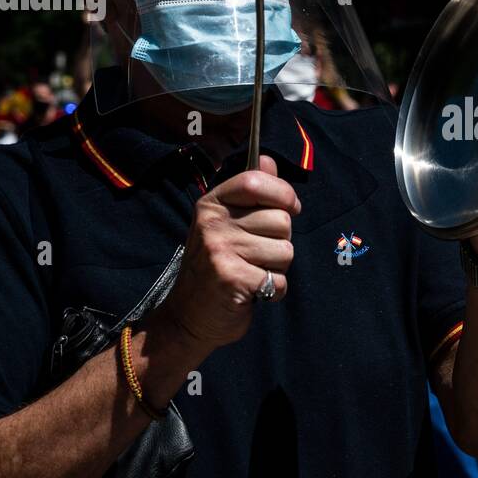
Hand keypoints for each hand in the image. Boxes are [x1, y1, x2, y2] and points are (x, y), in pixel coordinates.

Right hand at [152, 154, 299, 348]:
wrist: (187, 317)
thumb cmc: (215, 265)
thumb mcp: (225, 223)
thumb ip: (249, 191)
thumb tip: (267, 160)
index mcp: (212, 204)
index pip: (256, 181)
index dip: (283, 193)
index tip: (291, 207)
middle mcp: (212, 223)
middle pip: (281, 220)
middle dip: (280, 240)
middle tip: (256, 254)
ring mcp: (220, 250)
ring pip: (285, 251)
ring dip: (276, 268)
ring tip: (252, 272)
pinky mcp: (232, 279)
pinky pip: (279, 280)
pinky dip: (272, 291)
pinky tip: (253, 291)